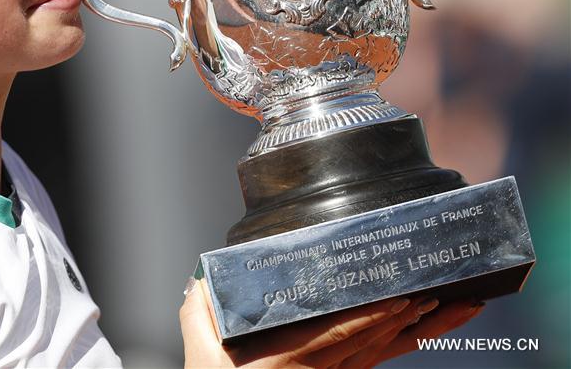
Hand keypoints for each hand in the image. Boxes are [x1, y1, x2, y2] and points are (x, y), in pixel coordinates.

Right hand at [179, 277, 484, 367]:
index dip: (373, 318)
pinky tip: (417, 331)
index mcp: (290, 358)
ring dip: (414, 331)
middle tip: (439, 295)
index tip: (400, 299)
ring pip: (380, 354)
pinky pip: (374, 363)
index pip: (340, 334)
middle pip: (372, 342)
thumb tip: (196, 282)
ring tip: (446, 309)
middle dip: (407, 318)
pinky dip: (400, 345)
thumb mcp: (202, 359)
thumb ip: (199, 316)